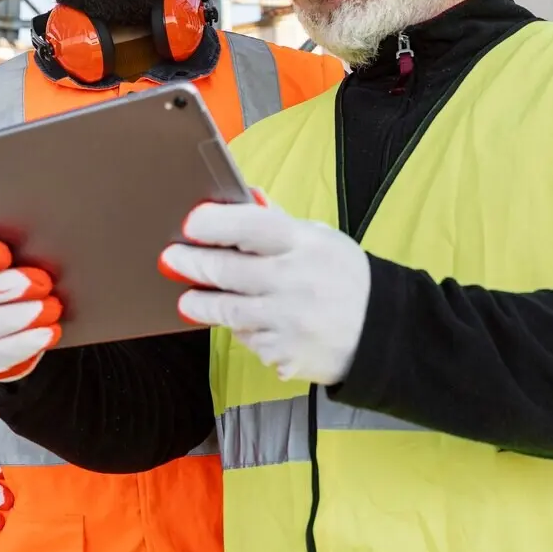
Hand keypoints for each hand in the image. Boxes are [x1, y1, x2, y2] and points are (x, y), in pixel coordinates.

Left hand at [158, 192, 370, 384]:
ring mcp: (288, 322)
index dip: (217, 223)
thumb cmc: (345, 278)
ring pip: (230, 312)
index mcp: (304, 244)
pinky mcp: (283, 354)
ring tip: (187, 300)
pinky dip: (241, 330)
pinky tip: (244, 322)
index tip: (192, 222)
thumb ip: (277, 222)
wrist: (381, 333)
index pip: (252, 226)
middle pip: (230, 271)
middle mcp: (295, 282)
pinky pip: (248, 340)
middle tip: (170, 259)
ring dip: (202, 303)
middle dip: (194, 264)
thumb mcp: (320, 239)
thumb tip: (245, 197)